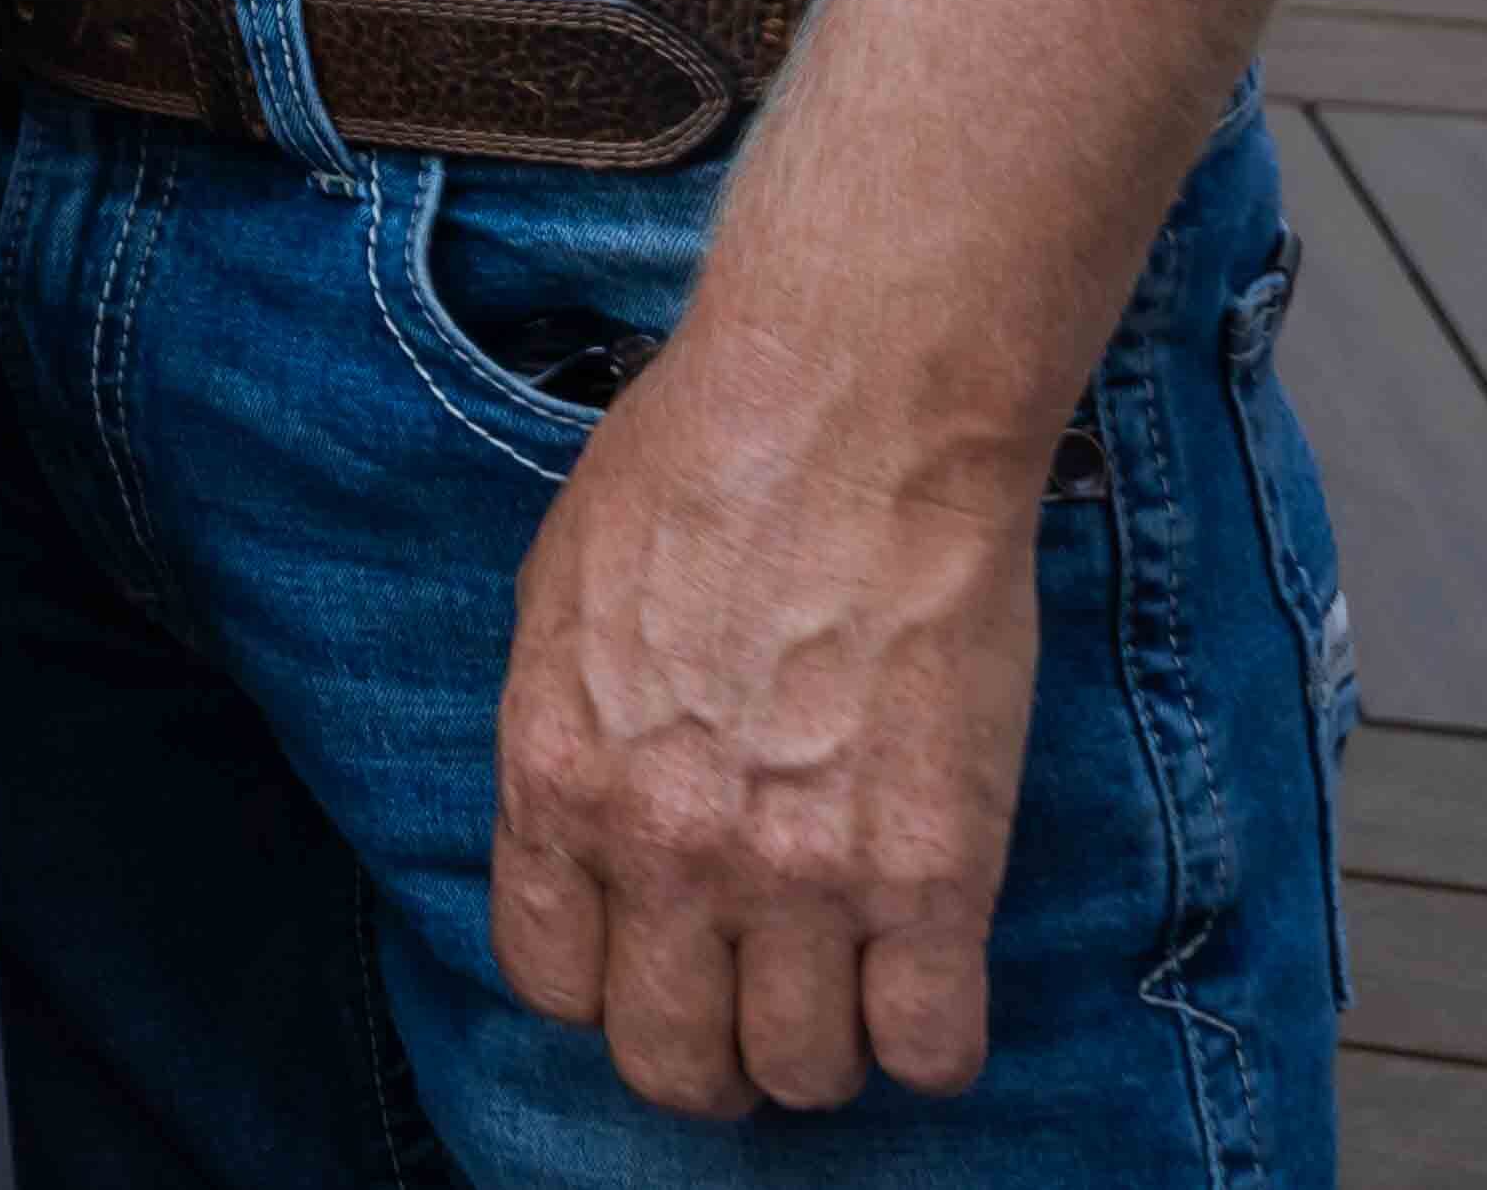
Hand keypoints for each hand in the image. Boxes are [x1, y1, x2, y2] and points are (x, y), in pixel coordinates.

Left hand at [489, 320, 1046, 1114]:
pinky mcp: (933, 872)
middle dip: (712, 1055)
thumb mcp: (561, 600)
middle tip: (754, 1004)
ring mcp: (799, 871)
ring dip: (824, 1048)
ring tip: (847, 985)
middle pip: (674, 1062)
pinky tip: (928, 976)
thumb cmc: (701, 467)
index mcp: (557, 778)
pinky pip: (930, 1048)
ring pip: (803, 1074)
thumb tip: (584, 832)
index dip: (611, 986)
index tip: (656, 960)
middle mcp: (663, 848)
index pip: (553, 984)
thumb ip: (569, 738)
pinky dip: (932, 1041)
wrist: (850, 412)